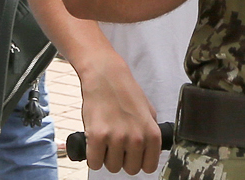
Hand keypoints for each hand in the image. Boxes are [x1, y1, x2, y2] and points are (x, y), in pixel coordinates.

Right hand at [77, 49, 164, 173]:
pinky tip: (95, 143)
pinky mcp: (98, 137)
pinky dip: (93, 156)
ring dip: (107, 157)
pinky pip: (94, 163)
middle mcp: (137, 138)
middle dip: (123, 160)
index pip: (149, 167)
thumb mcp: (148, 111)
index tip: (133, 155)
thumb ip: (150, 132)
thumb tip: (151, 151)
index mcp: (152, 133)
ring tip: (106, 139)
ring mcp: (117, 138)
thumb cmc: (125, 91)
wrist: (106, 75)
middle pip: (130, 169)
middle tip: (117, 145)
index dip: (139, 162)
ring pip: (112, 167)